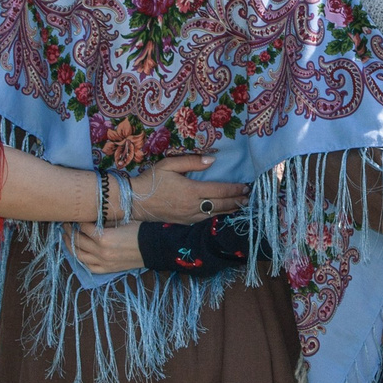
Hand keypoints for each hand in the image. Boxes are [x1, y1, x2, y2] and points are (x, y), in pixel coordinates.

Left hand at [71, 221, 145, 273]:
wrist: (153, 247)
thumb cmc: (139, 230)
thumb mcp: (121, 220)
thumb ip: (104, 220)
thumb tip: (90, 217)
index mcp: (104, 237)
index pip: (83, 227)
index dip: (77, 221)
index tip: (75, 216)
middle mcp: (101, 251)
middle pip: (78, 241)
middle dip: (69, 231)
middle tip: (65, 225)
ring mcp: (103, 262)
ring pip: (79, 255)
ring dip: (70, 245)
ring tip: (66, 237)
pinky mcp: (107, 269)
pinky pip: (89, 266)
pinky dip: (80, 260)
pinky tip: (77, 253)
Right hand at [130, 155, 249, 222]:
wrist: (134, 201)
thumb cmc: (151, 180)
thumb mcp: (169, 165)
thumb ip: (192, 162)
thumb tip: (212, 160)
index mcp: (192, 191)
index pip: (220, 190)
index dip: (235, 189)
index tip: (246, 187)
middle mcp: (193, 206)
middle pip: (221, 205)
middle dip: (237, 201)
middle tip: (248, 198)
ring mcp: (189, 217)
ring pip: (214, 214)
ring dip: (229, 210)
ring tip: (240, 206)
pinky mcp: (184, 222)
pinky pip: (204, 220)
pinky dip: (216, 216)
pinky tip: (221, 213)